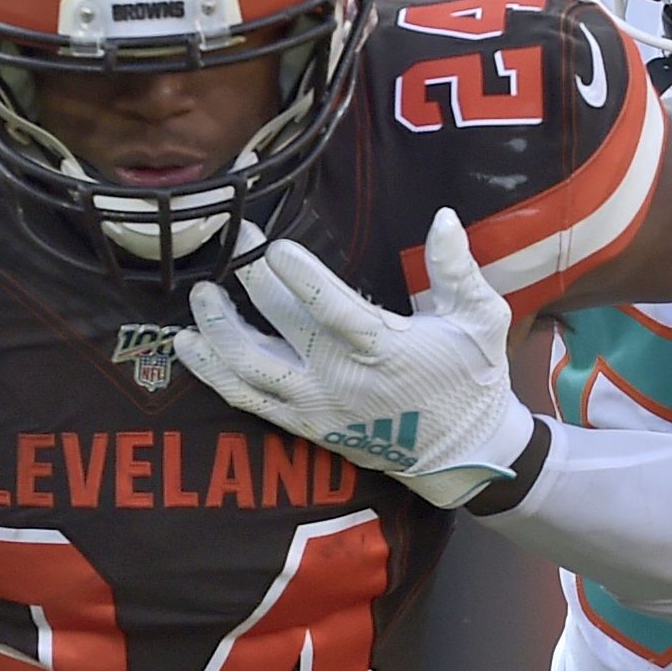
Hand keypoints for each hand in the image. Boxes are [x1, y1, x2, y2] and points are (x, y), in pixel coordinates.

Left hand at [176, 209, 534, 508]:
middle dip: (249, 283)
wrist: (462, 454)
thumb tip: (444, 216)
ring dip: (217, 331)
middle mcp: (342, 381)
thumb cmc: (472, 378)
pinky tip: (190, 346)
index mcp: (385, 350)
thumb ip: (456, 268)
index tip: (273, 247)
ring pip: (249, 371)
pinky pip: (247, 400)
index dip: (301, 280)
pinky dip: (213, 374)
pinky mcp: (304, 426)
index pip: (334, 312)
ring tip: (199, 296)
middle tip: (233, 240)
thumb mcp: (480, 319)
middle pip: (279, 330)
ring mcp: (316, 407)